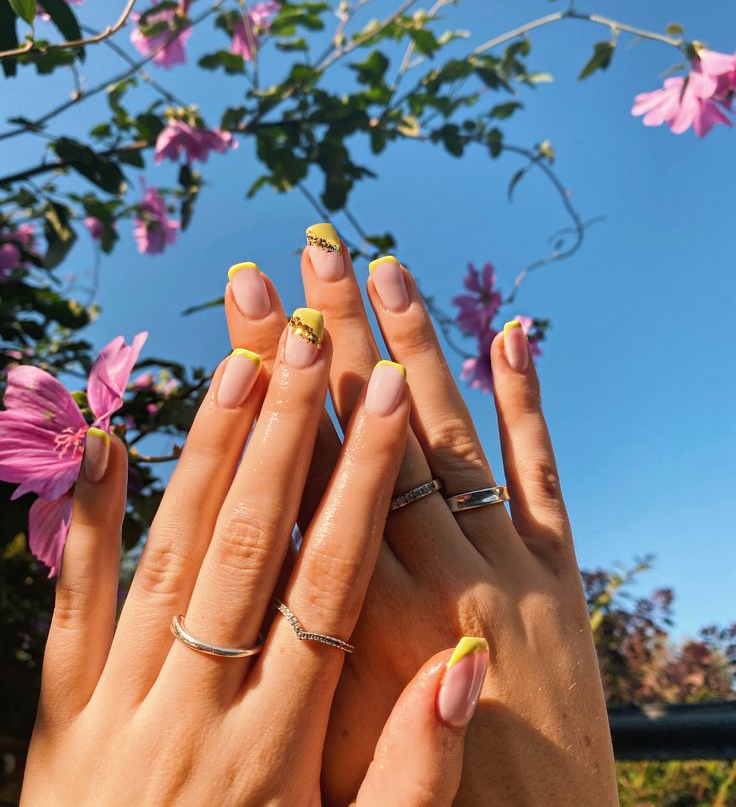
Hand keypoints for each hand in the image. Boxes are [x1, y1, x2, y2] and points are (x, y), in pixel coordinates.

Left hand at [22, 315, 484, 805]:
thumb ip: (410, 775)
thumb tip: (466, 671)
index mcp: (277, 745)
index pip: (332, 582)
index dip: (364, 483)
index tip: (388, 398)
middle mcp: (199, 707)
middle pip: (253, 544)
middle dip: (291, 436)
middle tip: (315, 339)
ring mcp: (120, 705)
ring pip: (172, 555)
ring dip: (208, 452)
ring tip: (241, 363)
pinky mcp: (61, 714)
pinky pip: (73, 603)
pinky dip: (89, 518)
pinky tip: (105, 442)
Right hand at [225, 228, 618, 806]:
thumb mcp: (324, 743)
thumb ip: (288, 643)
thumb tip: (236, 555)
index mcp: (359, 619)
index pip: (304, 472)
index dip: (279, 385)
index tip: (255, 309)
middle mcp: (433, 575)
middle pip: (370, 433)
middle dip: (338, 337)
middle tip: (308, 252)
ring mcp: (503, 565)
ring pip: (449, 435)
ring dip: (416, 347)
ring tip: (386, 266)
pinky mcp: (558, 574)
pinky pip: (538, 471)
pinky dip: (526, 399)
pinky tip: (509, 330)